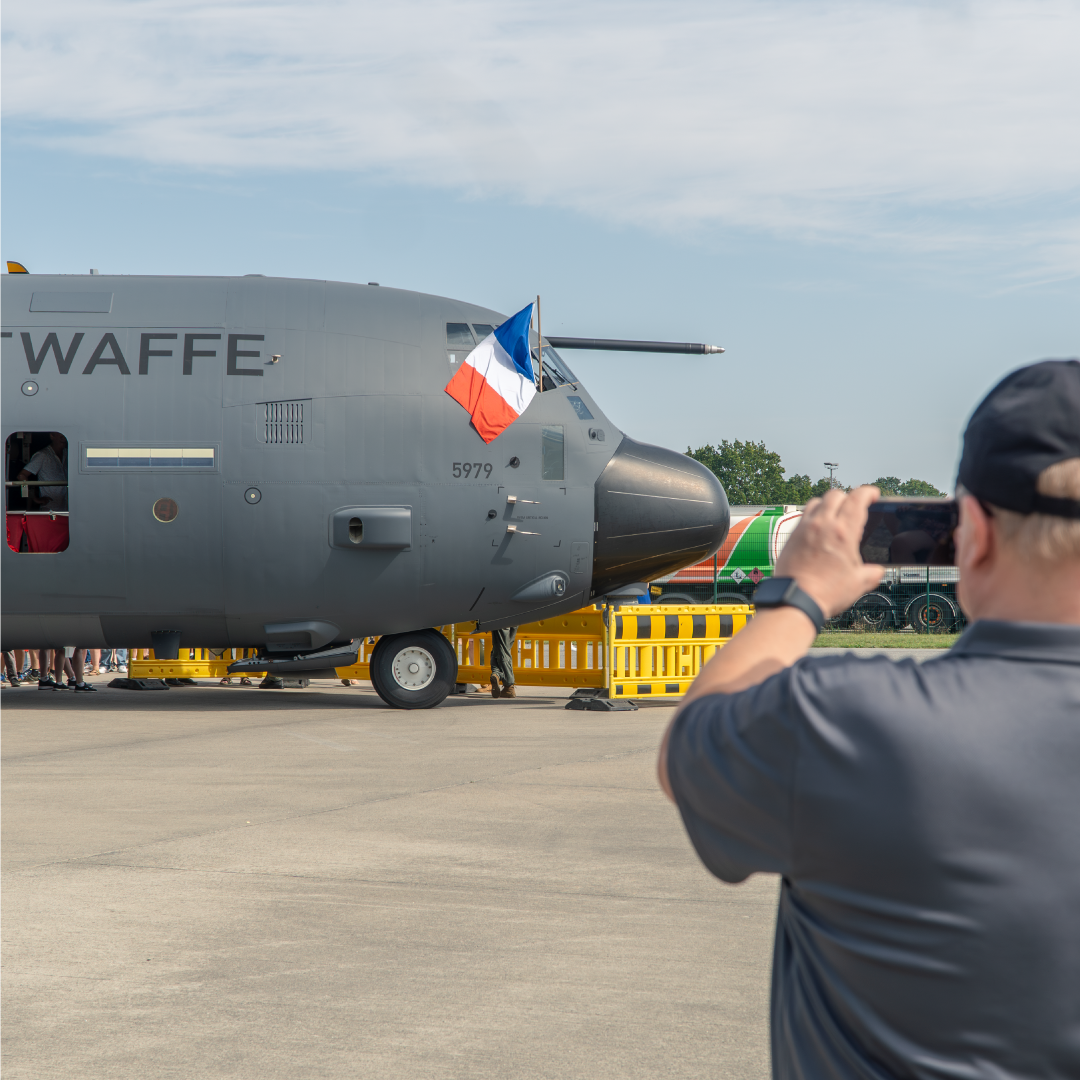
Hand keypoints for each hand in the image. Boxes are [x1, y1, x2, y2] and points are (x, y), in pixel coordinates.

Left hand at [774, 486, 884, 616]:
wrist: (795, 599)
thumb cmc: (825, 592)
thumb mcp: (859, 583)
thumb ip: (872, 572)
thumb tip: (876, 571)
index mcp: (843, 532)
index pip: (857, 499)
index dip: (867, 492)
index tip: (872, 494)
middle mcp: (822, 524)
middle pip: (836, 495)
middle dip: (848, 497)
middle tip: (854, 507)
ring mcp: (804, 528)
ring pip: (817, 501)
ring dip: (828, 504)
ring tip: (834, 516)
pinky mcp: (791, 536)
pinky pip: (803, 515)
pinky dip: (813, 515)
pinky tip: (817, 528)